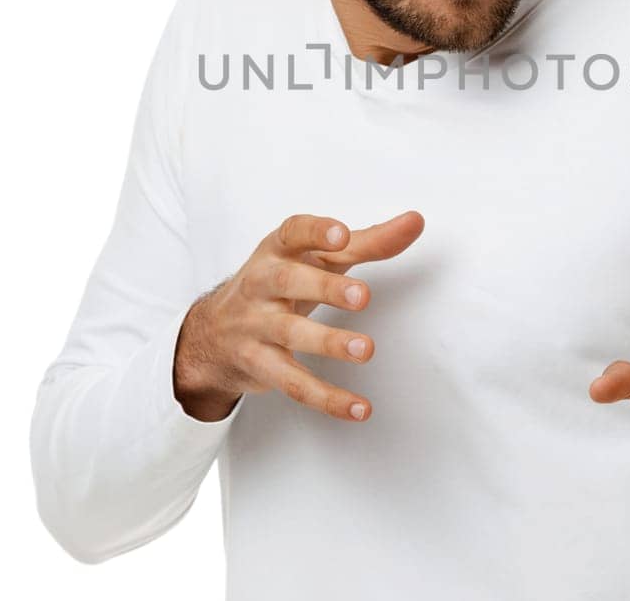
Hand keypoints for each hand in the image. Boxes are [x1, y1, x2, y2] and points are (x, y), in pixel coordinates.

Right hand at [174, 210, 424, 422]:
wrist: (214, 332)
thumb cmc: (280, 283)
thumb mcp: (316, 258)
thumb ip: (368, 241)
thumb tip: (415, 222)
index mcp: (278, 250)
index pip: (293, 233)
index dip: (316, 233)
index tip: (342, 235)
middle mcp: (262, 283)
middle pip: (289, 282)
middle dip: (325, 288)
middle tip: (362, 296)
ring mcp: (257, 325)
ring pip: (290, 333)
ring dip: (328, 342)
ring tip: (365, 349)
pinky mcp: (260, 365)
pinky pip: (292, 383)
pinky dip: (326, 398)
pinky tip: (358, 407)